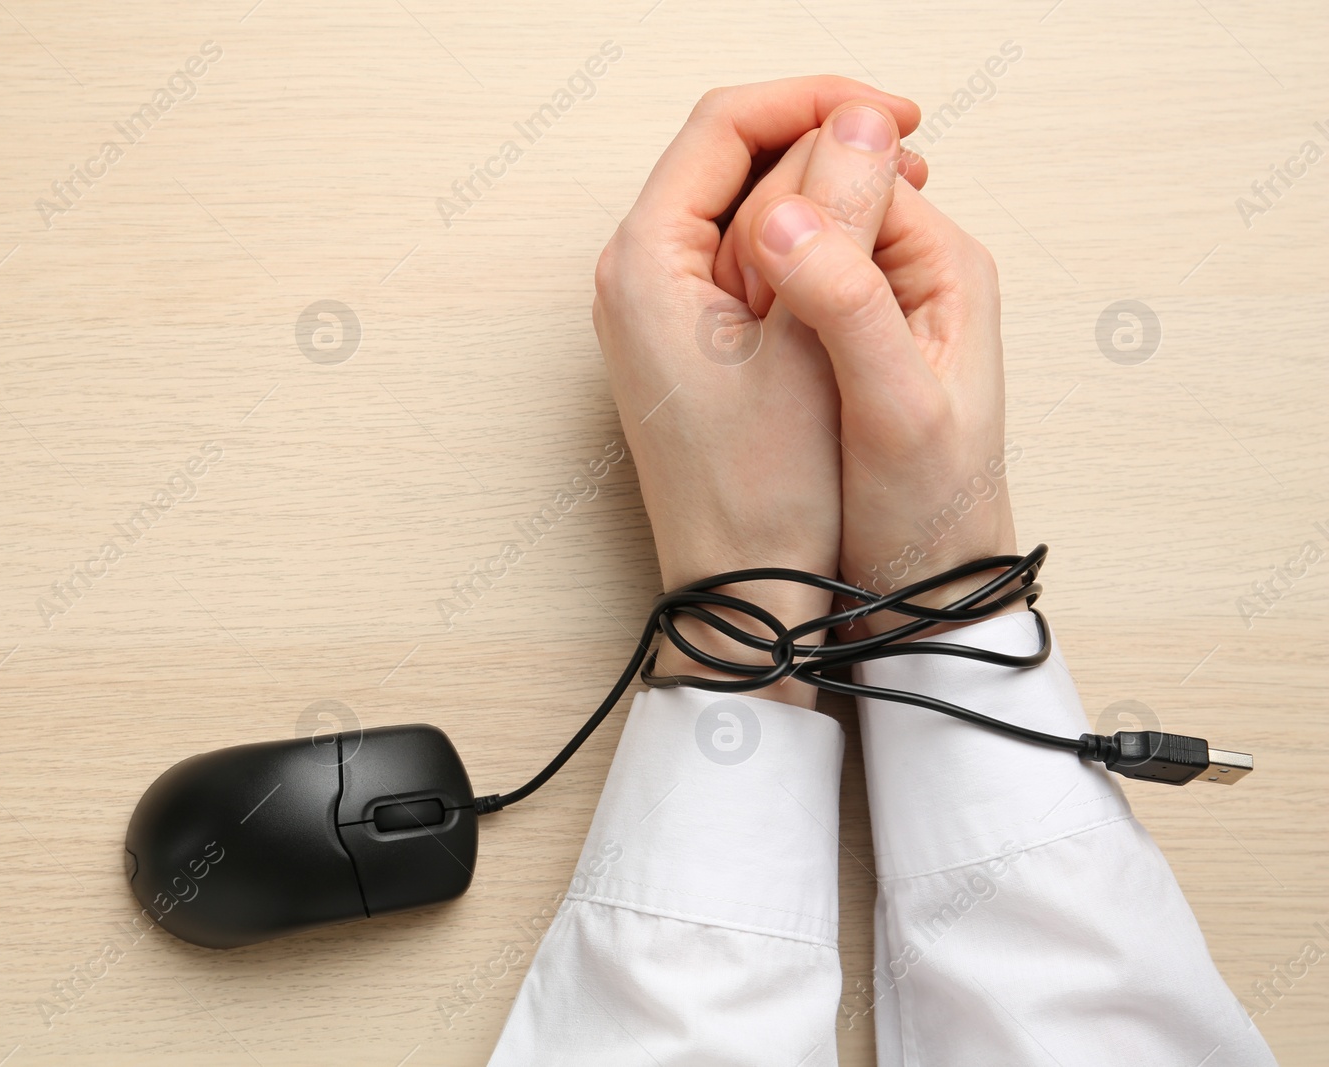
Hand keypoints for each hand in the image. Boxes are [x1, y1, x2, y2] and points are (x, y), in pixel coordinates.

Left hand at [593, 78, 924, 700]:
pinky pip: (743, 256)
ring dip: (820, 190)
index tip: (895, 114)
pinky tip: (861, 253)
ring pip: (740, 204)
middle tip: (909, 155)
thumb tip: (864, 124)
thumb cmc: (764, 499)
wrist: (742, 599)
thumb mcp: (812, 346)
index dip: (817, 100)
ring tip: (900, 198)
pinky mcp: (685, 340)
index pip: (722, 125)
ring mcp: (656, 309)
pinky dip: (804, 240)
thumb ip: (836, 221)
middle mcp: (635, 276)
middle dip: (823, 139)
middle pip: (726, 156)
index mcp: (645, 263)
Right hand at [741, 128, 1016, 634]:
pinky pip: (777, 294)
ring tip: (736, 344)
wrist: (923, 594)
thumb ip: (848, 305)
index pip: (846, 171)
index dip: (780, 204)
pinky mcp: (836, 346)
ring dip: (745, 278)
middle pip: (812, 198)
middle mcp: (910, 273)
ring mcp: (871, 308)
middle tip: (741, 321)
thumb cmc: (930, 512)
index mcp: (942, 265)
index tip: (741, 278)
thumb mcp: (895, 409)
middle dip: (758, 240)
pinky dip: (745, 312)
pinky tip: (734, 357)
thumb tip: (780, 214)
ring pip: (787, 247)